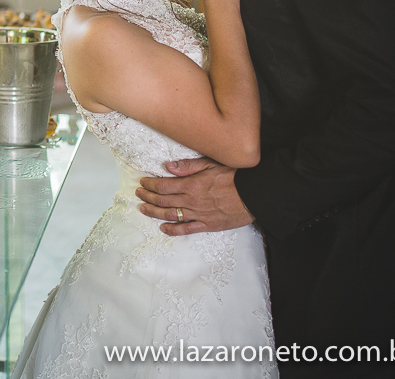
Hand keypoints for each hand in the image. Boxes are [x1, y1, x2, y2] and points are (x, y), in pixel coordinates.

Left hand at [135, 157, 254, 234]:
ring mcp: (199, 215)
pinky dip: (172, 230)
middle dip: (147, 197)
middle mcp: (192, 201)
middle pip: (163, 201)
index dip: (150, 185)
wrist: (256, 195)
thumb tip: (168, 167)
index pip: (163, 186)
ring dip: (154, 213)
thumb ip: (188, 166)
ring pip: (170, 215)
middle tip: (138, 194)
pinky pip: (186, 230)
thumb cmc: (235, 176)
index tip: (142, 183)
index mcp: (192, 185)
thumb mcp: (211, 164)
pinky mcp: (208, 225)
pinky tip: (163, 228)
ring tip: (143, 209)